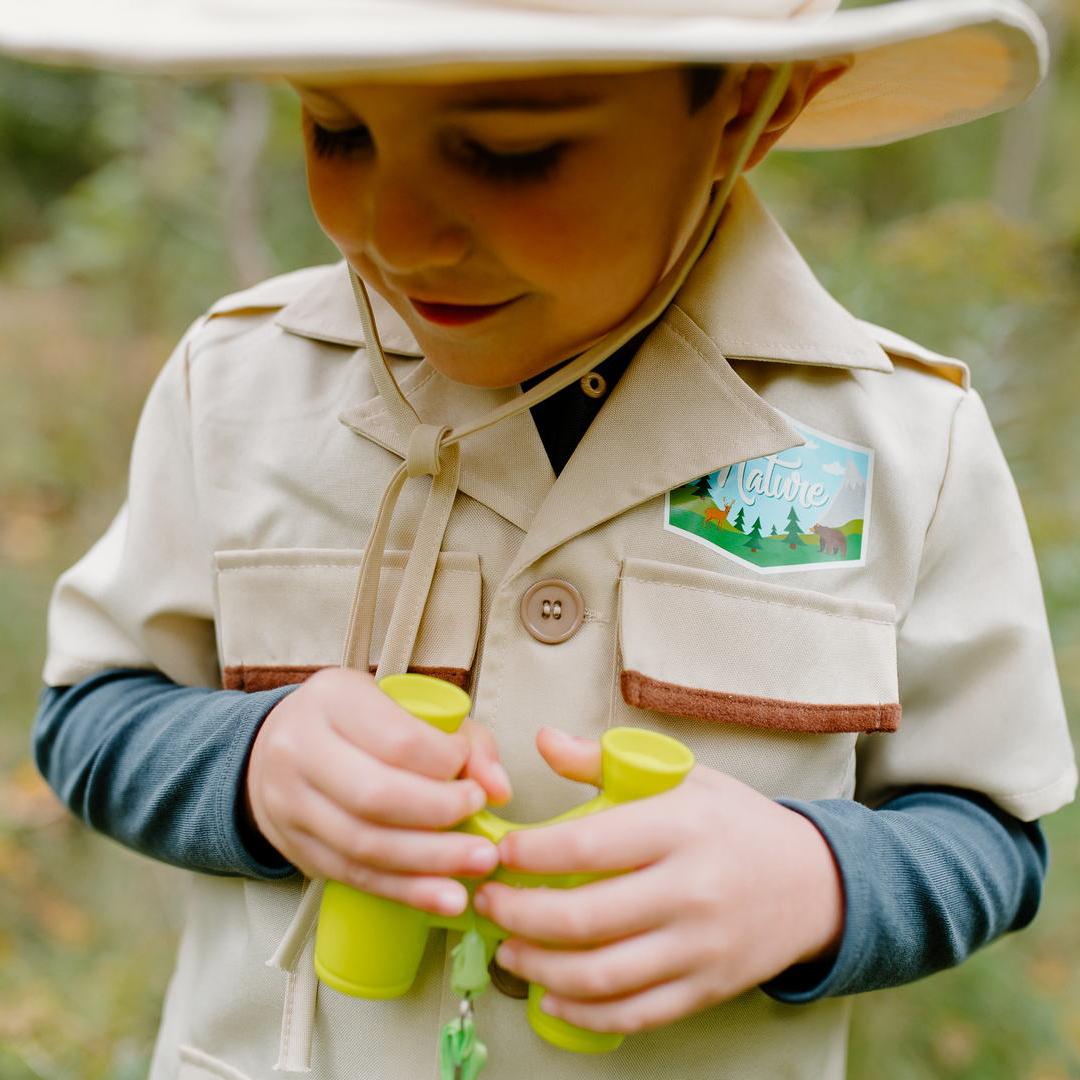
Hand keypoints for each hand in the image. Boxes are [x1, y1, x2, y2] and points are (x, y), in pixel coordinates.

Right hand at [244, 668, 510, 915]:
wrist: (275, 749)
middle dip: (442, 817)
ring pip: (365, 843)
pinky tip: (444, 896)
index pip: (398, 740)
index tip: (474, 777)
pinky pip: (355, 875)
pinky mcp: (296, 847)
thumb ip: (464, 741)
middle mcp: (301, 748)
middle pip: (377, 795)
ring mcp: (291, 802)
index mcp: (333, 699)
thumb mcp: (406, 708)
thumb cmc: (358, 723)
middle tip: (484, 829)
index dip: (448, 764)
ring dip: (431, 863)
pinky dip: (405, 890)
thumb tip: (498, 788)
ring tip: (478, 867)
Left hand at [473, 728, 842, 1034]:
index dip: (530, 854)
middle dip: (517, 914)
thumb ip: (606, 760)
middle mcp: (690, 890)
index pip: (587, 846)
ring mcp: (699, 947)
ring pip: (601, 975)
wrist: (815, 882)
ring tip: (508, 948)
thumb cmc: (736, 821)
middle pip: (583, 917)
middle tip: (487, 904)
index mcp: (679, 827)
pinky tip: (552, 994)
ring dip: (538, 967)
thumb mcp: (682, 774)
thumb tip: (543, 740)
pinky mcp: (706, 989)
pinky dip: (583, 1011)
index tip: (500, 853)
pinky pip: (634, 1013)